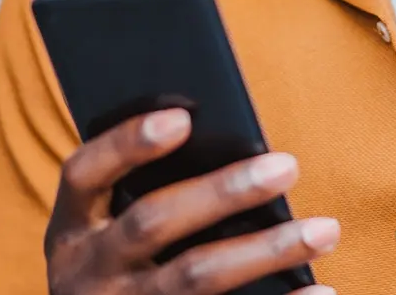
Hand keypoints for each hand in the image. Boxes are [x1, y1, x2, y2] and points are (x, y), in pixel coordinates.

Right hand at [46, 108, 338, 293]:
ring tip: (325, 230)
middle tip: (287, 166)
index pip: (84, 173)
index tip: (182, 117)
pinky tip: (319, 291)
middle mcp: (87, 272)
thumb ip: (143, 190)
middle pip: (153, 222)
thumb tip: (224, 139)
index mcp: (71, 229)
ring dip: (266, 250)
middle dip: (222, 192)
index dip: (127, 143)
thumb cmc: (120, 267)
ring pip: (195, 278)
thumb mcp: (106, 233)